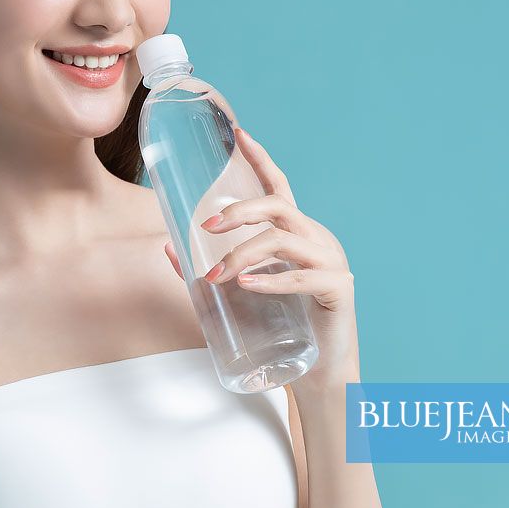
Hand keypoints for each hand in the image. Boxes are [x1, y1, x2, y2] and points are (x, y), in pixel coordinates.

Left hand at [163, 125, 359, 393]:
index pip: (279, 188)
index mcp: (297, 234)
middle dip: (241, 211)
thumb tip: (169, 247)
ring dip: (245, 253)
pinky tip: (248, 285)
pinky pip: (305, 277)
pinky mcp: (339, 290)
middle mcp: (317, 240)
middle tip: (207, 224)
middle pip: (280, 207)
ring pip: (285, 240)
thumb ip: (208, 270)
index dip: (261, 159)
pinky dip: (273, 280)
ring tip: (217, 275)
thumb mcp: (239, 295)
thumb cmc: (281, 330)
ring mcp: (332, 262)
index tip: (240, 134)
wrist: (321, 373)